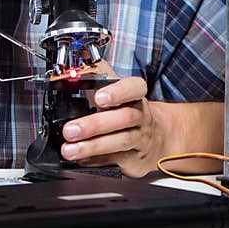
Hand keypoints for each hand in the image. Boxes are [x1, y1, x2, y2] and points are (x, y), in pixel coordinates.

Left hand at [60, 61, 167, 177]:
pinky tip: (81, 160)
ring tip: (69, 150)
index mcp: (135, 96)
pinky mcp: (135, 160)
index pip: (134, 88)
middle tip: (69, 130)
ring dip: (91, 147)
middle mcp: (141, 117)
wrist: (159, 138)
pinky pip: (116, 161)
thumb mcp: (116, 90)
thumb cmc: (128, 110)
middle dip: (94, 125)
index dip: (118, 92)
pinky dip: (97, 161)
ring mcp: (140, 139)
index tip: (99, 97)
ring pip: (120, 142)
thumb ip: (96, 77)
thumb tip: (73, 66)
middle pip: (123, 118)